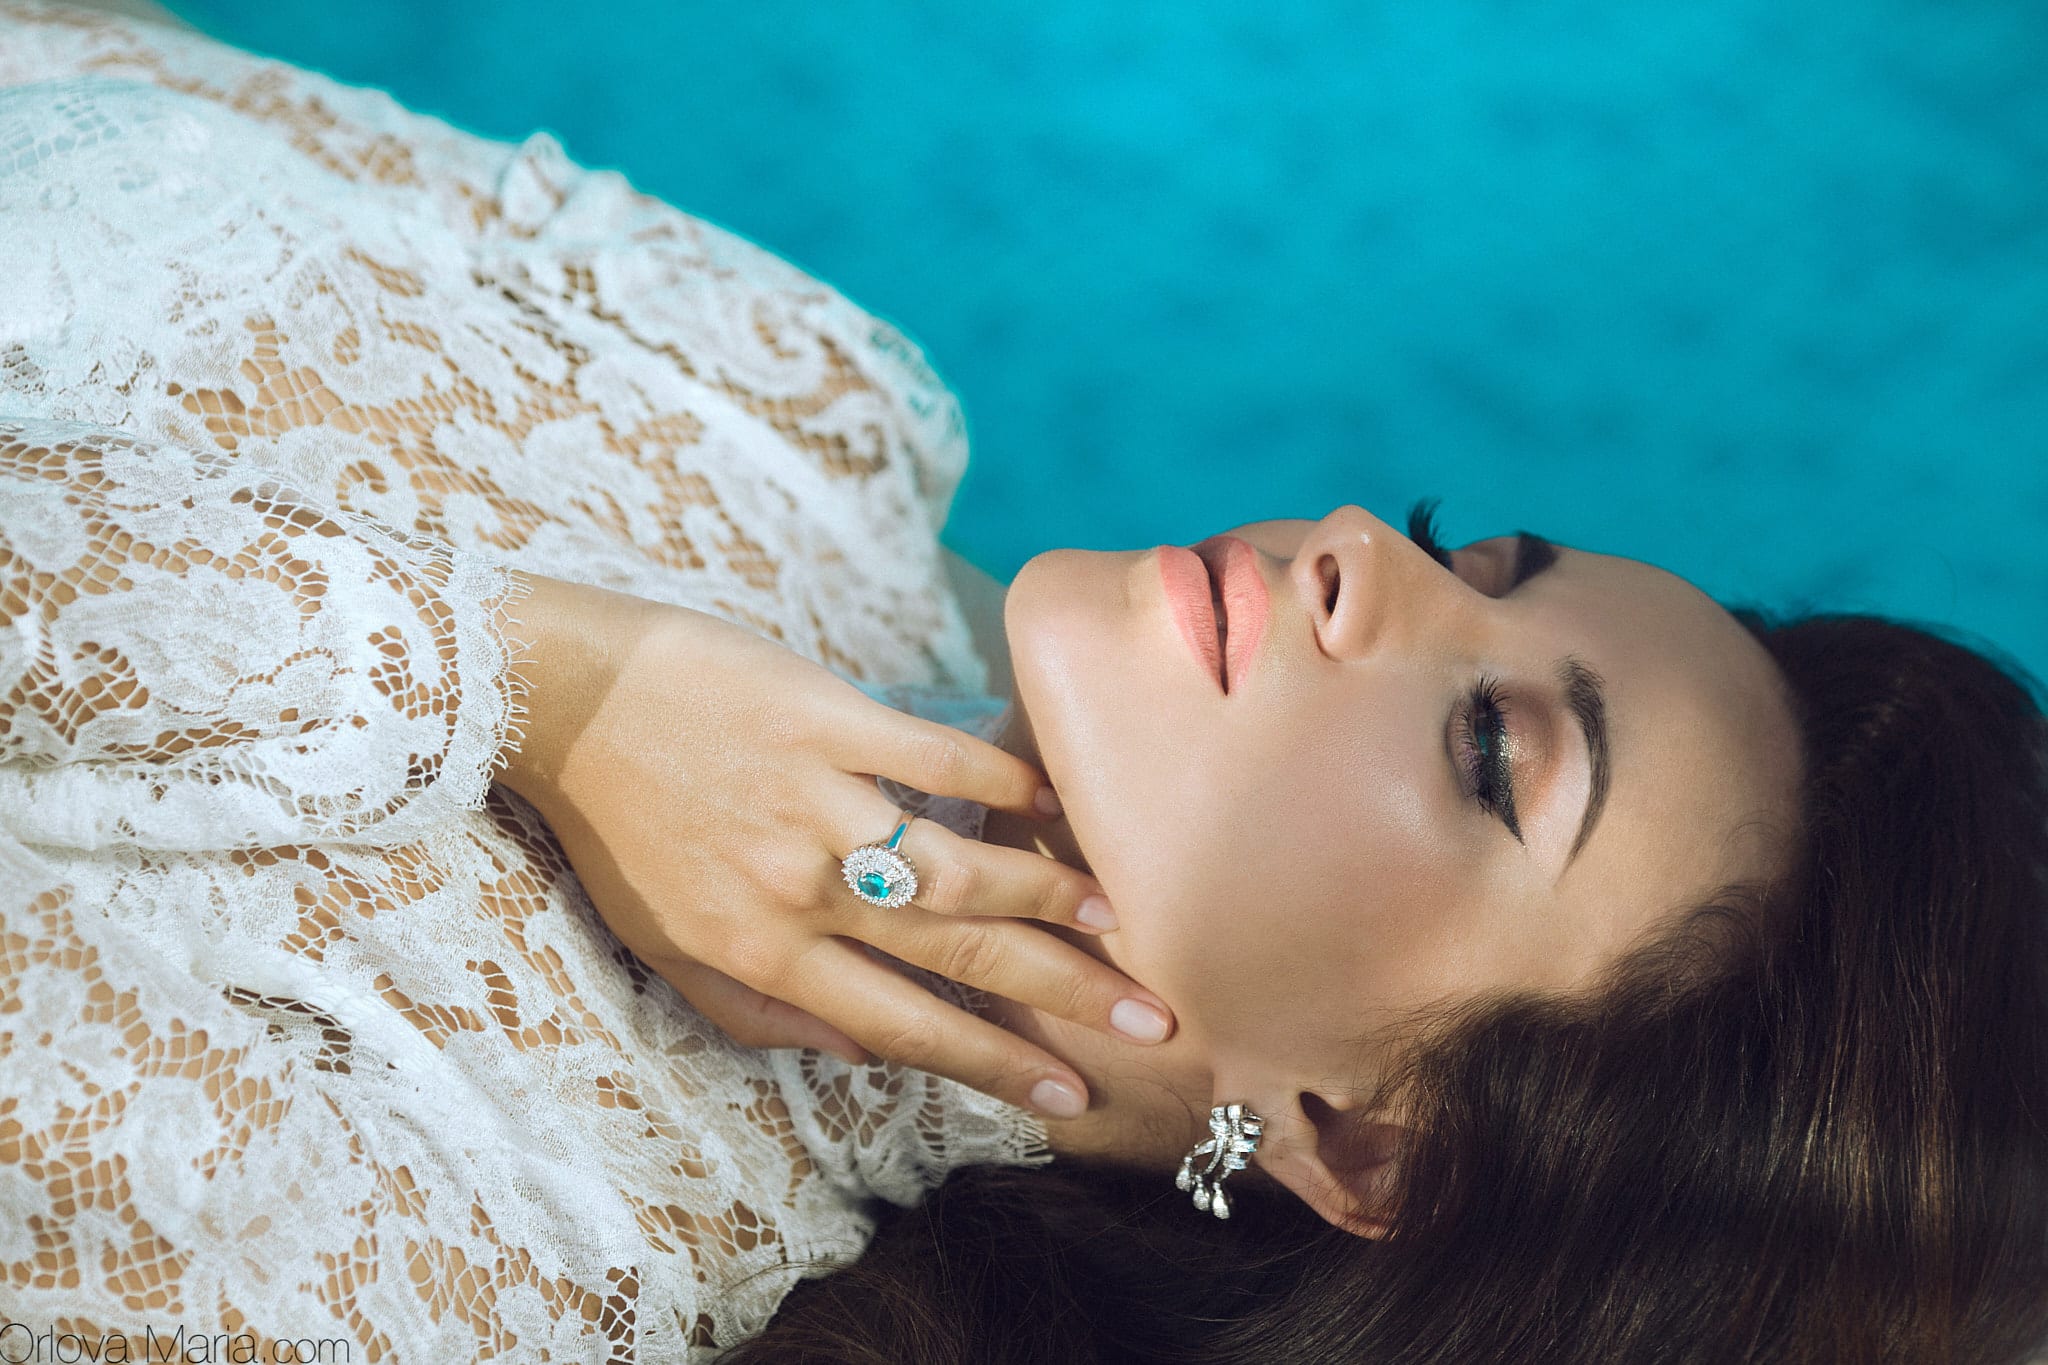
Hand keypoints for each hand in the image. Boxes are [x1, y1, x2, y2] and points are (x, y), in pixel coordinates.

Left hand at [494, 571, 1174, 1119]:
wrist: (559, 699)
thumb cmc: (613, 825)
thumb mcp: (662, 945)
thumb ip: (756, 1010)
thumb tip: (852, 1051)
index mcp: (762, 951)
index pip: (902, 1025)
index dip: (992, 1064)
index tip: (1069, 1095)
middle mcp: (800, 887)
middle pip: (955, 951)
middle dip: (1060, 992)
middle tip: (1147, 1019)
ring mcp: (816, 799)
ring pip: (957, 861)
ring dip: (1047, 892)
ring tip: (1118, 917)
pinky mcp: (824, 716)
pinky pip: (932, 753)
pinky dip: (998, 778)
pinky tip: (1051, 803)